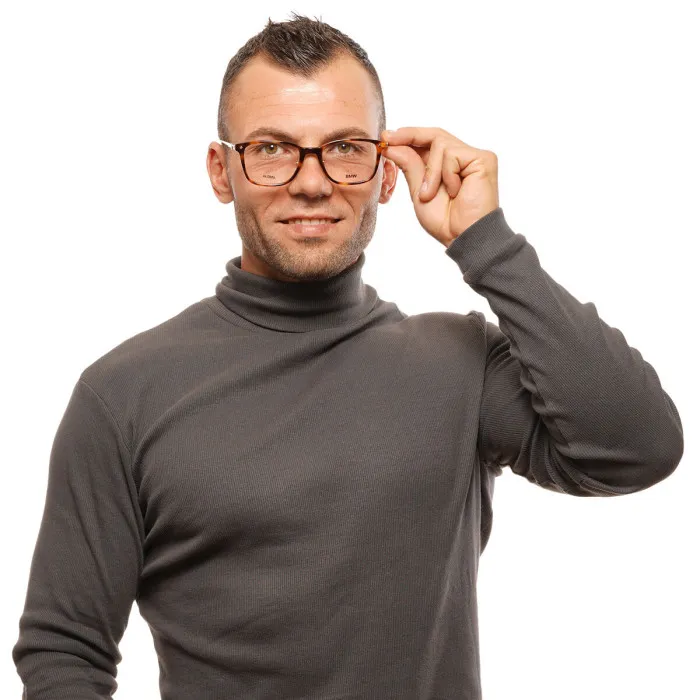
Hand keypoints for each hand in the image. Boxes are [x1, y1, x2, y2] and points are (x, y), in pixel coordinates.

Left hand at [380, 127, 499, 246]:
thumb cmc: (445, 221)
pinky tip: (454, 192)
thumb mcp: (419, 191)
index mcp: (449, 164)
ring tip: (430, 194)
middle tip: (390, 142)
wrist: (462, 237)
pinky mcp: (484, 159)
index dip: (408, 135)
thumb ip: (409, 166)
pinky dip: (446, 175)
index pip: (429, 140)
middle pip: (435, 135)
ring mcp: (475, 157)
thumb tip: (392, 146)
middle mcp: (464, 157)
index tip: (386, 137)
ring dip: (430, 172)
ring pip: (440, 144)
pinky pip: (452, 154)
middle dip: (411, 137)